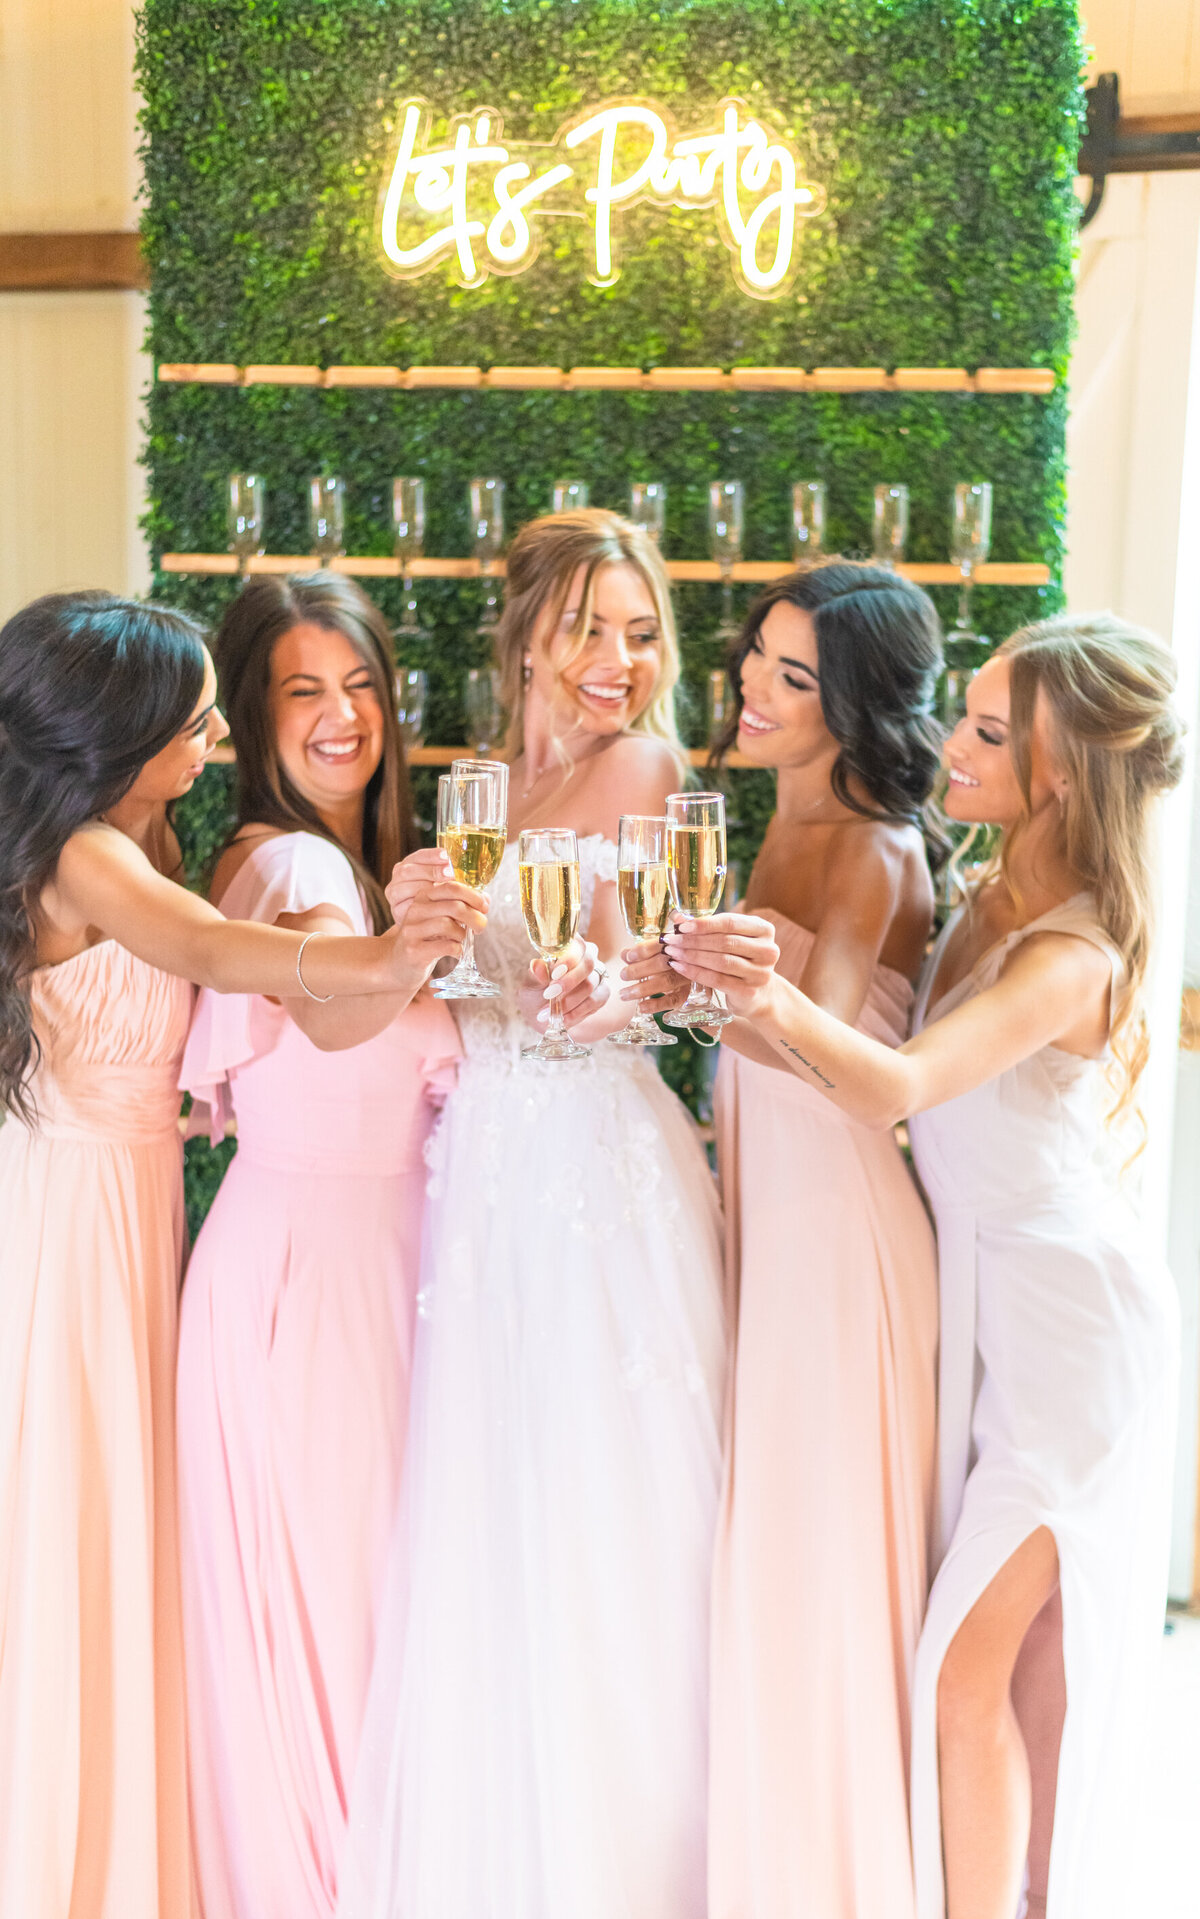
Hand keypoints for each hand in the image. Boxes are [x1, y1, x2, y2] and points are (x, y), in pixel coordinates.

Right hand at [384, 849, 488, 981]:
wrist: (400, 962)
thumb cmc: (427, 937)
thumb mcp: (442, 916)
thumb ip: (462, 905)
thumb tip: (486, 899)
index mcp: (424, 896)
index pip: (452, 887)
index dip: (473, 896)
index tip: (484, 907)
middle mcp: (416, 909)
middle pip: (454, 906)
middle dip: (475, 917)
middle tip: (481, 927)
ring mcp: (413, 930)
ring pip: (448, 925)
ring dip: (463, 934)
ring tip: (462, 940)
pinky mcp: (414, 950)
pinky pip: (445, 946)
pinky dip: (457, 949)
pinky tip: (456, 952)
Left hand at [529, 938, 608, 1031]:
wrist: (541, 1013)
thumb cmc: (535, 993)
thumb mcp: (530, 984)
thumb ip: (535, 975)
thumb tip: (538, 966)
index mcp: (569, 947)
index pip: (577, 944)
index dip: (568, 958)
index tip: (553, 973)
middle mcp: (587, 957)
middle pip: (588, 964)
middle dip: (568, 982)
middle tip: (549, 995)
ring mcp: (597, 975)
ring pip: (590, 985)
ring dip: (568, 1001)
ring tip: (550, 1012)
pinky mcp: (602, 993)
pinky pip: (595, 1001)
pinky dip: (577, 1012)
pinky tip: (564, 1018)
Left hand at [619, 935, 689, 1013]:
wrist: (694, 961)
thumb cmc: (669, 954)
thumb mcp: (655, 948)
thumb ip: (640, 951)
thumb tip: (624, 954)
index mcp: (674, 943)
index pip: (658, 944)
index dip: (642, 950)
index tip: (628, 956)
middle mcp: (682, 958)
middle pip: (661, 963)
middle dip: (638, 970)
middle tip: (623, 975)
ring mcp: (686, 975)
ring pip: (666, 981)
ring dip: (642, 989)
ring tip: (624, 994)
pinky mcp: (687, 992)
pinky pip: (673, 1000)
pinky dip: (656, 1005)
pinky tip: (641, 1007)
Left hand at [660, 913, 780, 1018]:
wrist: (757, 994)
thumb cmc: (739, 959)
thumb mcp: (730, 939)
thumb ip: (709, 928)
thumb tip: (677, 917)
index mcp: (764, 930)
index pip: (730, 922)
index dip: (704, 924)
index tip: (680, 926)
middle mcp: (768, 950)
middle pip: (724, 942)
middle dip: (693, 940)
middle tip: (670, 940)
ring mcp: (761, 973)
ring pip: (721, 961)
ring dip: (692, 956)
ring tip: (672, 953)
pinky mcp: (749, 991)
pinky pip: (717, 980)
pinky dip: (695, 972)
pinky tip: (679, 967)